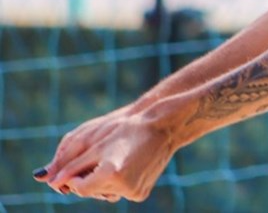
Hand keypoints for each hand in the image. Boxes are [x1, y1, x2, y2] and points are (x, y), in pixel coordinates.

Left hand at [33, 102, 177, 201]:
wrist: (163, 127)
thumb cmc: (128, 130)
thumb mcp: (97, 145)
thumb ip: (72, 165)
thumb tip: (50, 182)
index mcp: (111, 173)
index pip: (79, 188)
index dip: (74, 178)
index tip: (77, 166)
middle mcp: (124, 187)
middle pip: (92, 191)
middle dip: (88, 178)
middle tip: (97, 158)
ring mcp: (135, 192)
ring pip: (105, 193)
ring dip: (101, 181)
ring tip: (111, 160)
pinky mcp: (142, 194)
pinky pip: (120, 193)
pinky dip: (116, 183)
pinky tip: (124, 165)